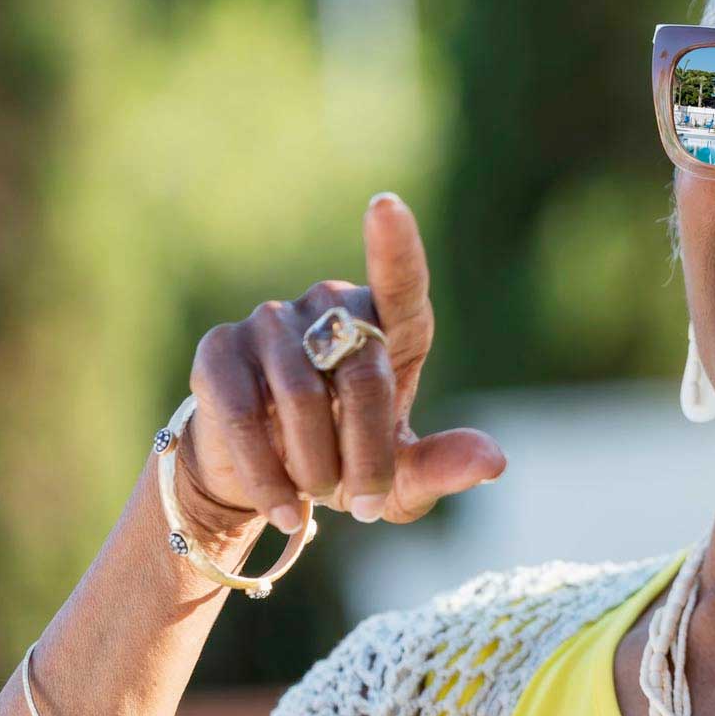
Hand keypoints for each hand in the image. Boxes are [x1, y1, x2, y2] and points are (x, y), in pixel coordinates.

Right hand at [180, 192, 504, 535]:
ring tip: (318, 501)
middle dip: (366, 454)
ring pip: (301, 397)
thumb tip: (494, 461)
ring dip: (315, 466)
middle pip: (363, 375)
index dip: (394, 246)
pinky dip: (267, 473)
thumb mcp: (401, 478)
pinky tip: (282, 509)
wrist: (266, 478)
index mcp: (391, 324)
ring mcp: (272, 320)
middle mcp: (332, 307)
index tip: (385, 206)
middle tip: (362, 505)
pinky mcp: (219, 348)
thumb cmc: (351, 464)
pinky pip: (242, 412)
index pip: (401, 280)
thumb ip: (443, 465)